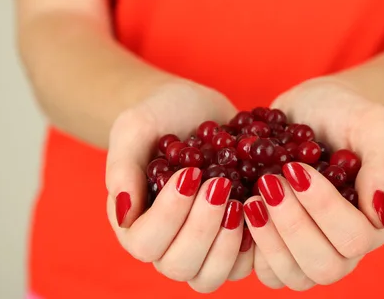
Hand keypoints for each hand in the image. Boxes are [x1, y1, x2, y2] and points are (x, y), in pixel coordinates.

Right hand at [105, 79, 252, 292]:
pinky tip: (261, 205)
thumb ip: (122, 167)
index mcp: (134, 222)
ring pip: (211, 276)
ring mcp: (200, 245)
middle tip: (220, 184)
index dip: (169, 216)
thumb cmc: (159, 116)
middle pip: (180, 266)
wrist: (196, 108)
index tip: (191, 173)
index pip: (145, 243)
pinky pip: (243, 263)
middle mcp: (165, 242)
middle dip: (202, 229)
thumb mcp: (135, 128)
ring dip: (228, 243)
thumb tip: (124, 213)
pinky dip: (255, 242)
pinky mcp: (230, 239)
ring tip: (241, 200)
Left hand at [245, 77, 383, 289]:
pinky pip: (266, 269)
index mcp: (378, 222)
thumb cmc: (346, 113)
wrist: (311, 109)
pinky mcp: (283, 246)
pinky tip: (240, 208)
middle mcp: (349, 246)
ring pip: (294, 276)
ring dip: (269, 241)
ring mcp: (314, 250)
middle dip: (292, 227)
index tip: (296, 169)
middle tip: (268, 184)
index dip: (323, 209)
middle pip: (325, 267)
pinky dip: (249, 246)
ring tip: (252, 199)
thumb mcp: (372, 124)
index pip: (356, 238)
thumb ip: (383, 164)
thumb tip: (378, 213)